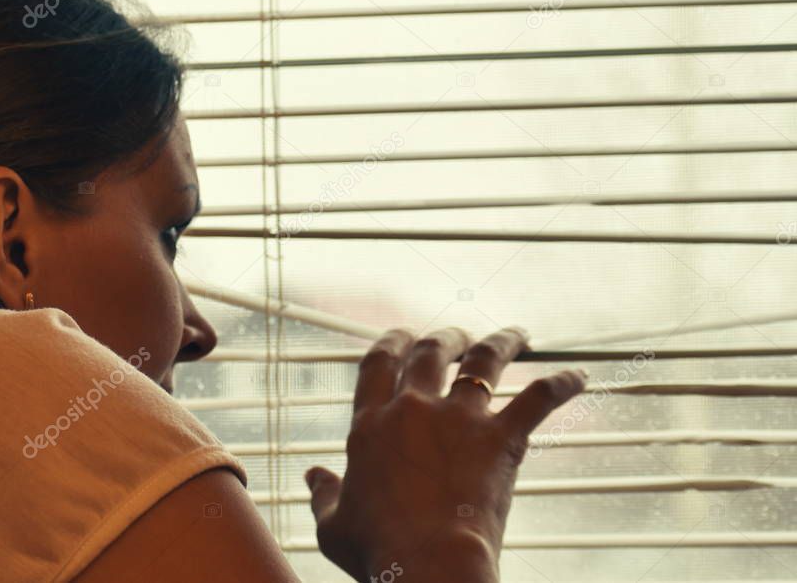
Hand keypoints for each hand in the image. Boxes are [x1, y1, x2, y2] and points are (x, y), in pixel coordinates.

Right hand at [305, 326, 586, 582]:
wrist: (428, 567)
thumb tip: (313, 476)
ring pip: (482, 361)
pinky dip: (563, 383)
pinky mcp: (501, 439)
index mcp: (370, 425)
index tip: (401, 335)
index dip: (391, 342)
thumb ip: (324, 494)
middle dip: (444, 336)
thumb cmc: (378, 552)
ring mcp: (459, 420)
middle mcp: (413, 410)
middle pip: (429, 351)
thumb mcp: (334, 526)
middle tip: (456, 335)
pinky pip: (538, 399)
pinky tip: (581, 375)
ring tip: (515, 335)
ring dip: (499, 342)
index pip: (377, 364)